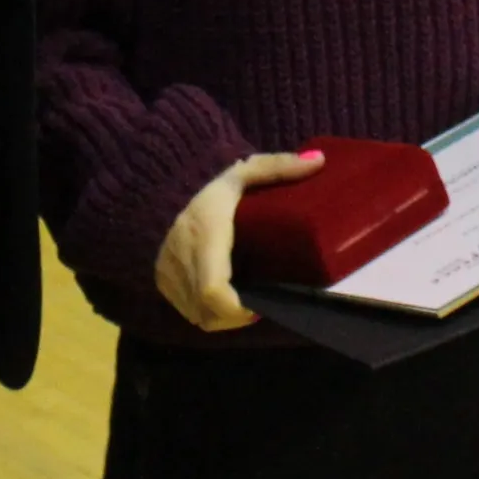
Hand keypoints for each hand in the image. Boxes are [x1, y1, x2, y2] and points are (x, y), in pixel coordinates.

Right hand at [155, 150, 326, 332]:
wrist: (159, 181)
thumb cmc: (207, 181)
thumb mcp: (243, 171)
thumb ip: (278, 167)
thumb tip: (320, 161)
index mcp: (205, 236)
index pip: (215, 292)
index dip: (239, 311)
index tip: (260, 306)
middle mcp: (182, 259)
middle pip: (209, 313)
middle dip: (235, 318)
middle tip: (258, 303)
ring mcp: (167, 273)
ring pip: (198, 316)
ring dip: (220, 316)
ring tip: (241, 299)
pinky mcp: (160, 280)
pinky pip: (186, 310)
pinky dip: (204, 309)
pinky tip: (220, 293)